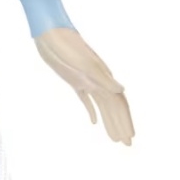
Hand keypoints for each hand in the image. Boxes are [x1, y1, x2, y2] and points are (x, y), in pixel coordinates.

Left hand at [35, 27, 133, 144]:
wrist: (50, 33)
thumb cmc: (67, 45)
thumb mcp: (84, 62)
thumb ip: (103, 77)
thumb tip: (122, 90)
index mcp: (103, 77)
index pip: (118, 103)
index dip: (126, 120)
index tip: (130, 138)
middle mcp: (98, 80)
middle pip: (113, 107)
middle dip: (121, 125)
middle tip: (127, 145)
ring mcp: (87, 80)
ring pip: (102, 105)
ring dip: (109, 121)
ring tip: (114, 139)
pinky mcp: (75, 80)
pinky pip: (87, 99)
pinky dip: (92, 111)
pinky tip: (94, 122)